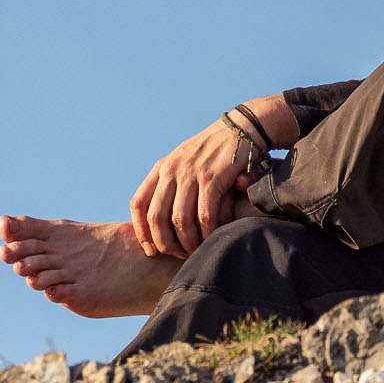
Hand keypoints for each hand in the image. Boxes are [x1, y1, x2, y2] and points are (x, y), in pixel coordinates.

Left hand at [129, 116, 255, 257]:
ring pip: (179, 220)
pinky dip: (207, 232)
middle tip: (177, 255)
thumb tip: (163, 218)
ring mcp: (191, 173)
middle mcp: (172, 170)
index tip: (151, 249)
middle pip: (156, 217)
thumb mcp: (187, 160)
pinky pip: (204, 215)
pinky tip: (212, 238)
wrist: (244, 127)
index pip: (139, 204)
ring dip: (187, 241)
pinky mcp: (213, 178)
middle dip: (164, 243)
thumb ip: (173, 182)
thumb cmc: (218, 149)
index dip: (141, 231)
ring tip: (195, 251)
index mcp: (162, 167)